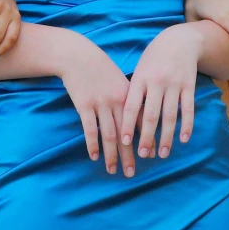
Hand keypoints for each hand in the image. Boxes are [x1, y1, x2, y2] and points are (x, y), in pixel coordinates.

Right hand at [56, 34, 136, 173]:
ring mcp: (100, 104)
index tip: (149, 157)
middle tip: (131, 173)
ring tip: (112, 170)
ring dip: (111, 155)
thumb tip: (138, 120)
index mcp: (129, 95)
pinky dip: (92, 144)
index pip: (140, 123)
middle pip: (125, 134)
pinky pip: (89, 129)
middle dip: (129, 155)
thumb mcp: (120, 81)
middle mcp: (117, 101)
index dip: (145, 140)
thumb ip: (129, 100)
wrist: (78, 56)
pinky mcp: (84, 105)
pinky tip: (94, 156)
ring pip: (108, 135)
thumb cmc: (101, 69)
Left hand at [123, 25, 201, 160]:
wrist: (178, 41)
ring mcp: (174, 84)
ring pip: (170, 115)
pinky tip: (183, 139)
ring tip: (163, 153)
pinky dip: (186, 125)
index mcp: (140, 79)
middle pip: (151, 115)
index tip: (123, 142)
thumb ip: (133, 93)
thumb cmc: (152, 60)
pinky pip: (188, 109)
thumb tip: (123, 120)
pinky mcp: (189, 86)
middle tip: (143, 155)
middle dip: (147, 137)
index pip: (131, 106)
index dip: (127, 125)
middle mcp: (157, 82)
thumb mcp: (139, 71)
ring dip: (167, 136)